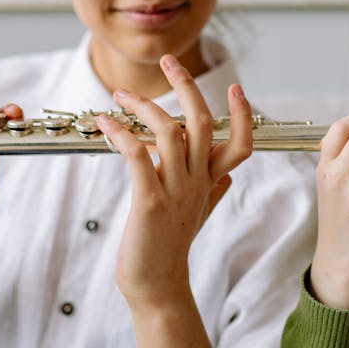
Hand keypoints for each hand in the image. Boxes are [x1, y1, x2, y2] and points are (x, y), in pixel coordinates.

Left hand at [100, 55, 252, 308]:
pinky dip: (121, 133)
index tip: (237, 88)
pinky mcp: (149, 201)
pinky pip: (138, 155)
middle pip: (203, 123)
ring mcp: (175, 191)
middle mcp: (197, 183)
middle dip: (187, 86)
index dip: (242, 115)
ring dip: (144, 105)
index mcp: (209, 183)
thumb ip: (213, 190)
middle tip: (169, 61)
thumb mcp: (199, 215)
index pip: (240, 144)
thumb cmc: (170, 248)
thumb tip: (228, 176)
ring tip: (119, 94)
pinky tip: (106, 123)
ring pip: (171, 132)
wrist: (156, 286)